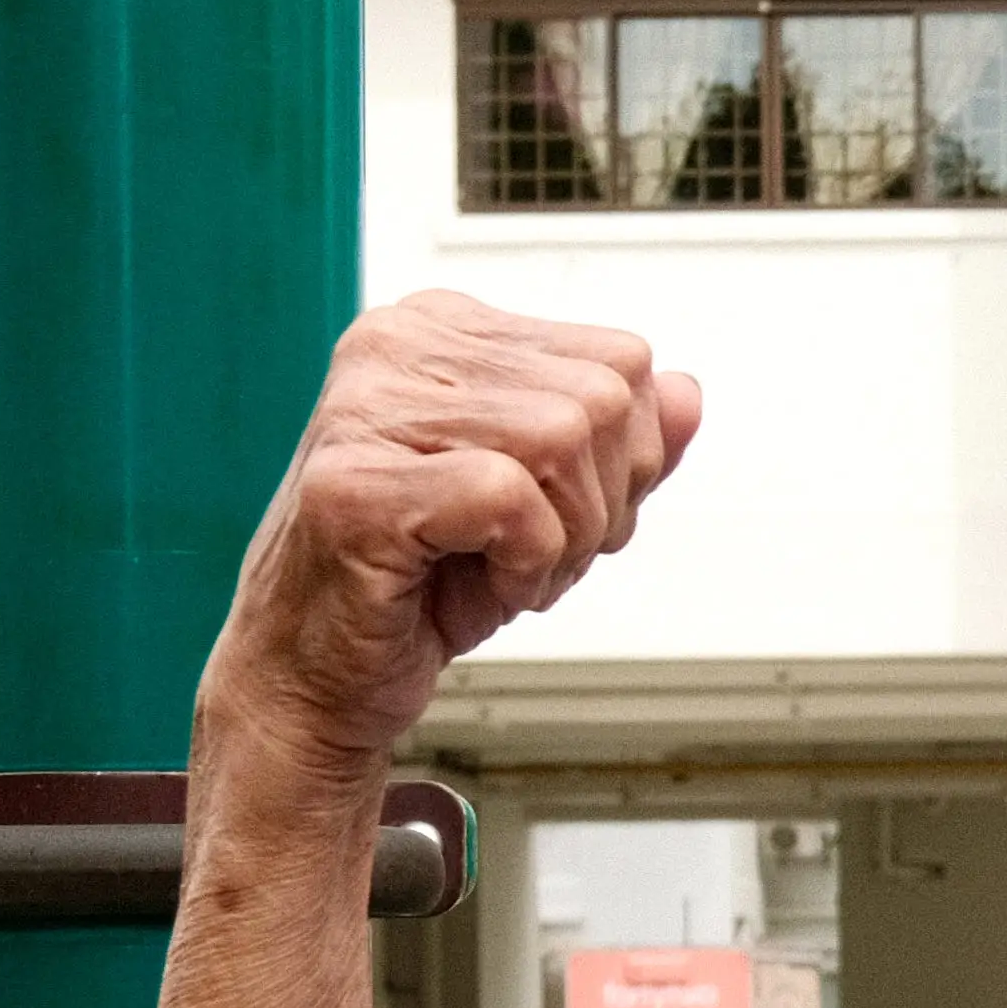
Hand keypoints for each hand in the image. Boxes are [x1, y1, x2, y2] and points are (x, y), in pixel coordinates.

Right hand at [199, 290, 701, 774]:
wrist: (320, 680)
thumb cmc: (422, 588)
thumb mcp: (552, 505)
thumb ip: (620, 446)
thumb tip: (686, 393)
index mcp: (443, 328)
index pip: (620, 361)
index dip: (624, 463)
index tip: (555, 516)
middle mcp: (396, 347)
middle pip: (603, 399)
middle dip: (598, 506)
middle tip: (528, 559)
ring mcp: (365, 410)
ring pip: (563, 439)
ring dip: (561, 542)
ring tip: (496, 574)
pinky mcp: (354, 485)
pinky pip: (511, 498)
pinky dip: (524, 565)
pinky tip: (473, 588)